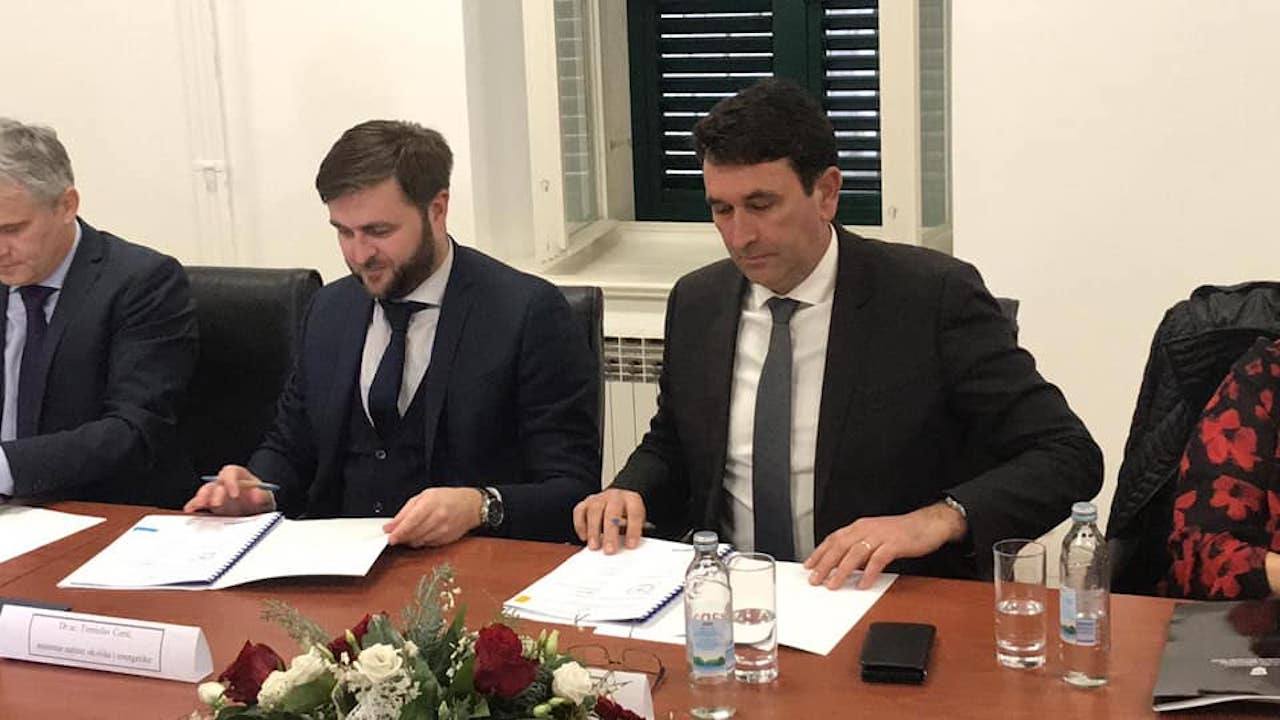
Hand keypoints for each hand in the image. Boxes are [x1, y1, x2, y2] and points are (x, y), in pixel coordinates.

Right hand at [183, 465, 276, 514]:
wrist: (257, 508)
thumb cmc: (259, 499)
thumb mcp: (265, 497)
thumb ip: (262, 495)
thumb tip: (257, 494)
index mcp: (238, 476)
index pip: (231, 472)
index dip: (231, 481)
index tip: (235, 494)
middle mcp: (225, 483)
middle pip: (216, 483)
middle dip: (215, 493)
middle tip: (217, 504)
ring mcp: (216, 493)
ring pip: (205, 491)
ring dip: (202, 498)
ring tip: (199, 505)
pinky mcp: (210, 505)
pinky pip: (199, 503)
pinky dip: (194, 506)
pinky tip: (190, 510)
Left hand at [383, 487, 483, 547]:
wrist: (471, 506)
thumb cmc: (447, 498)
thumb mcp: (424, 496)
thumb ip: (406, 511)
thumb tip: (391, 525)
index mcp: (431, 503)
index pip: (410, 522)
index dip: (398, 531)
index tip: (389, 536)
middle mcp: (438, 518)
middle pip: (413, 533)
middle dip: (401, 537)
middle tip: (394, 536)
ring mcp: (443, 530)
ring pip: (419, 541)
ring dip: (410, 540)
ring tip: (408, 533)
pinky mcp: (446, 540)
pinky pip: (427, 544)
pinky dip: (420, 541)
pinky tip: (421, 534)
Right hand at [572, 488, 646, 553]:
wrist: (618, 500)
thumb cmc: (627, 515)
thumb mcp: (636, 521)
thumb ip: (632, 532)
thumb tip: (627, 547)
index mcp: (632, 500)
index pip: (634, 513)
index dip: (633, 530)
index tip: (630, 546)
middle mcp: (615, 496)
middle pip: (612, 512)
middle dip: (610, 533)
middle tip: (610, 550)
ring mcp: (599, 498)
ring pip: (594, 511)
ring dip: (593, 531)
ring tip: (594, 547)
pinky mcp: (586, 502)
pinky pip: (579, 512)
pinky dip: (580, 525)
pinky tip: (584, 537)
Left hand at [804, 501, 966, 589]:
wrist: (927, 524)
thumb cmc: (901, 532)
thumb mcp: (875, 536)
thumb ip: (859, 548)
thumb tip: (842, 565)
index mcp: (860, 526)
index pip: (834, 539)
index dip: (819, 552)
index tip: (809, 566)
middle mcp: (866, 528)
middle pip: (840, 546)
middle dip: (825, 564)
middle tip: (815, 579)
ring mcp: (880, 536)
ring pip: (855, 553)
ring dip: (841, 570)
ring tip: (833, 585)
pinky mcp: (895, 544)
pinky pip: (878, 560)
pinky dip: (869, 573)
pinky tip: (863, 584)